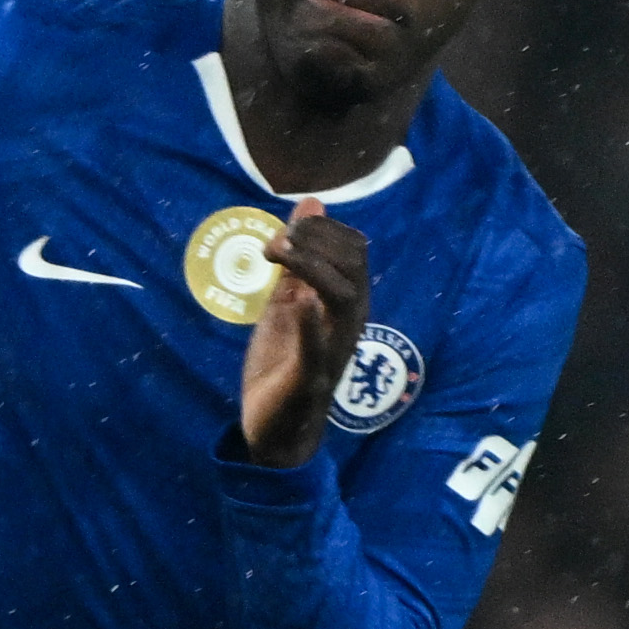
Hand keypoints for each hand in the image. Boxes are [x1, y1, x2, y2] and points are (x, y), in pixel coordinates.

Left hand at [236, 202, 366, 465]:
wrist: (274, 425)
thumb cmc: (284, 360)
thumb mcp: (286, 300)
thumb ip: (298, 258)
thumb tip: (310, 203)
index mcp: (344, 301)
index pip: (353, 247)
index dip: (321, 228)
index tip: (284, 231)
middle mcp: (347, 321)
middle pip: (354, 264)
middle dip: (316, 240)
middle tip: (275, 243)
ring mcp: (333, 348)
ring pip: (344, 297)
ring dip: (312, 267)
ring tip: (279, 254)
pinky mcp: (310, 378)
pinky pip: (319, 348)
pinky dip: (311, 324)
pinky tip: (300, 302)